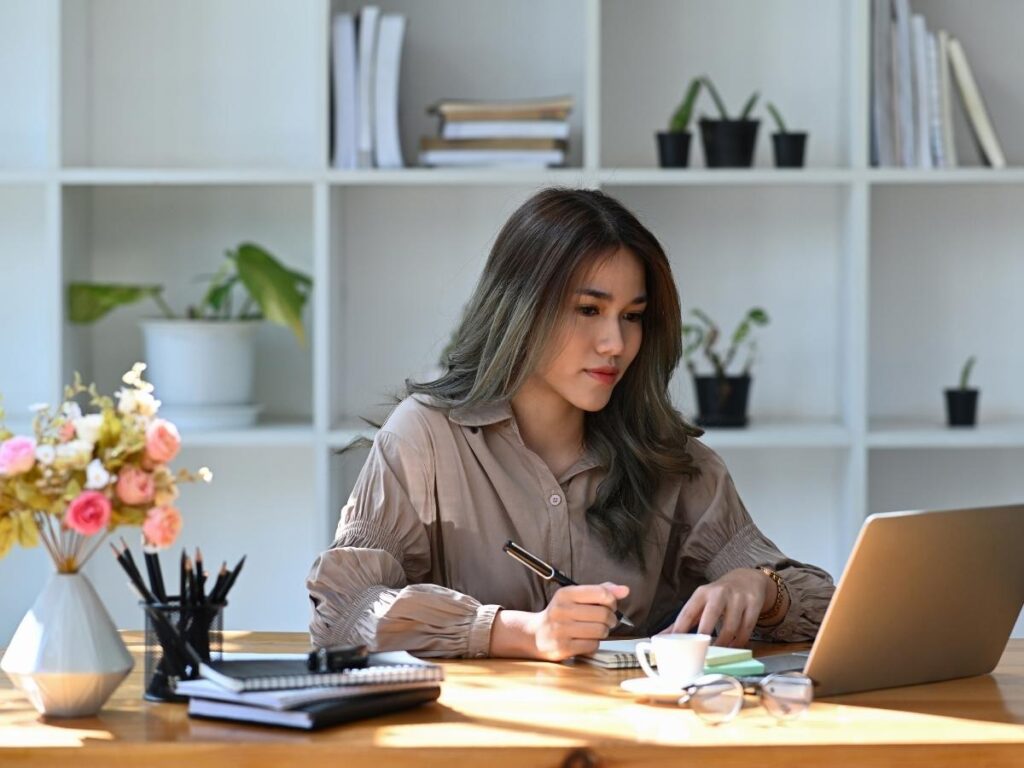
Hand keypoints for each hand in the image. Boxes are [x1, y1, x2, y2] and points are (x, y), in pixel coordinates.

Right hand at [490, 582, 628, 660]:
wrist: (535, 635)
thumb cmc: (561, 614)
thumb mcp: (575, 597)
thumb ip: (600, 591)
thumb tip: (625, 590)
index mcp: (565, 594)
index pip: (600, 592)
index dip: (612, 600)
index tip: (611, 604)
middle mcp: (561, 610)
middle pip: (603, 614)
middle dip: (611, 618)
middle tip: (607, 620)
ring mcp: (561, 630)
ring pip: (600, 631)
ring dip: (604, 632)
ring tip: (596, 630)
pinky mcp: (563, 648)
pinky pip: (592, 645)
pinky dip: (594, 643)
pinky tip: (586, 640)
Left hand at [660, 568, 773, 647]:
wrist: (747, 579)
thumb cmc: (718, 596)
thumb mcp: (700, 602)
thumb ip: (684, 620)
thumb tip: (661, 637)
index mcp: (702, 593)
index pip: (688, 612)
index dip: (680, 629)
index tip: (674, 646)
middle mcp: (719, 593)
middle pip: (710, 617)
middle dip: (704, 636)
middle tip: (699, 654)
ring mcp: (737, 598)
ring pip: (730, 627)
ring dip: (724, 644)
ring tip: (718, 655)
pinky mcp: (753, 604)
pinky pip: (746, 629)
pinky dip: (740, 642)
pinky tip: (734, 649)